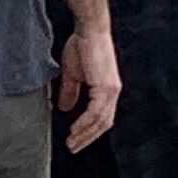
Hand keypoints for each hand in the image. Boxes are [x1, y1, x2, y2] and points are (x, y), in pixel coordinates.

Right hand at [54, 24, 121, 152]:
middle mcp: (113, 92)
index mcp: (107, 90)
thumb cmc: (81, 46)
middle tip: (73, 147)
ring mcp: (111, 90)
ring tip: (71, 142)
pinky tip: (74, 129)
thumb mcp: (72, 74)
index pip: (101, 117)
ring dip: (85, 134)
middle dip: (88, 138)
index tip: (74, 139)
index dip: (89, 130)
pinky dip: (85, 123)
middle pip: (104, 124)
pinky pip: (96, 112)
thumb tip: (64, 108)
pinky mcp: (106, 87)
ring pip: (101, 121)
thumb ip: (70, 92)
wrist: (89, 30)